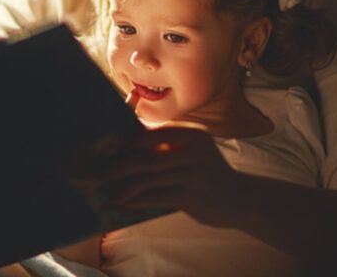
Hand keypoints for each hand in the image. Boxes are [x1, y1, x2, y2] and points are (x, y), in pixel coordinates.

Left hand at [94, 126, 246, 227]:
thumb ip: (163, 144)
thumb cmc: (205, 171)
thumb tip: (122, 141)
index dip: (124, 139)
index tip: (102, 145)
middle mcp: (194, 150)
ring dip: (125, 186)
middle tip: (96, 173)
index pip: (150, 133)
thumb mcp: (191, 150)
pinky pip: (157, 196)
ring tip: (107, 192)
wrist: (240, 198)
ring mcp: (195, 173)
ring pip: (150, 178)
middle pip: (146, 156)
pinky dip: (138, 200)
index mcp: (190, 133)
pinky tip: (124, 202)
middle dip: (118, 166)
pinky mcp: (194, 196)